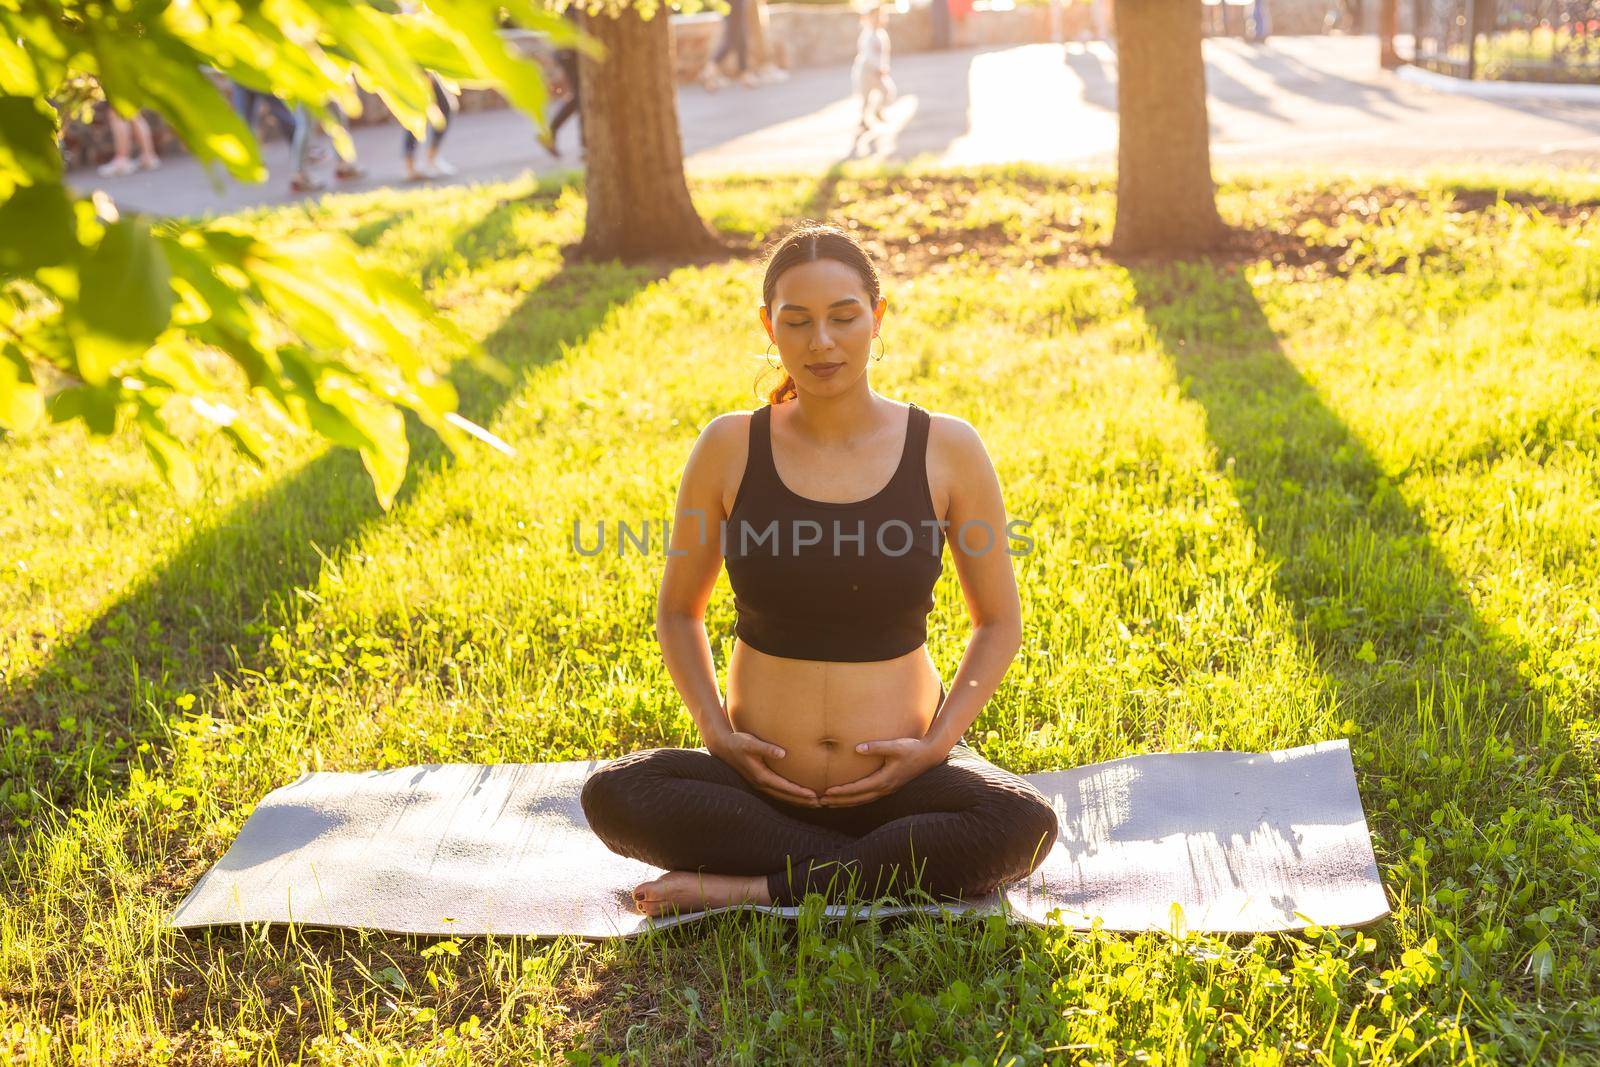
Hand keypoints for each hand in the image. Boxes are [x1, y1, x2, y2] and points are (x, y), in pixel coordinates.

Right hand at [710, 730, 819, 806]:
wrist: (723, 746)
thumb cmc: (737, 742)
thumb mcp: (750, 743)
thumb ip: (766, 748)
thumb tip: (782, 753)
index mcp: (761, 776)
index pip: (785, 788)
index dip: (800, 793)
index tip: (814, 795)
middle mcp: (761, 783)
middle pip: (785, 796)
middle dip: (802, 800)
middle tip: (820, 803)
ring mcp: (759, 783)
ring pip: (781, 796)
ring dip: (797, 800)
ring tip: (813, 802)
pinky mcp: (759, 780)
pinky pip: (777, 791)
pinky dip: (789, 794)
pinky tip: (797, 794)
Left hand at [819, 737, 942, 806]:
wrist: (929, 755)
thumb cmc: (912, 748)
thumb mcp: (895, 746)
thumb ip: (876, 747)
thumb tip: (856, 749)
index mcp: (884, 780)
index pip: (858, 789)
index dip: (841, 792)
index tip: (826, 792)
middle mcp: (885, 788)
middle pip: (857, 799)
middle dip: (839, 801)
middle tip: (821, 802)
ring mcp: (887, 789)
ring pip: (862, 800)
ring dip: (846, 802)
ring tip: (830, 802)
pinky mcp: (889, 786)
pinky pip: (869, 796)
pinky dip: (856, 799)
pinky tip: (849, 797)